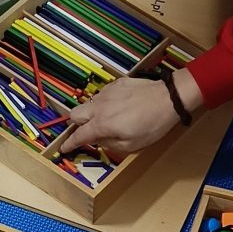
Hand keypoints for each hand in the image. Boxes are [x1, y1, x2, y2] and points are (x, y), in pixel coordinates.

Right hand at [60, 71, 202, 156]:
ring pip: (89, 103)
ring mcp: (107, 93)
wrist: (168, 98)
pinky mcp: (117, 84)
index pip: (79, 136)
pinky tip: (119, 107)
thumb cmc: (153, 124)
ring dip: (92, 113)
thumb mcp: (131, 145)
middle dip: (76, 124)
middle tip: (86, 131)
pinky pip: (103, 95)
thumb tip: (98, 140)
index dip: (69, 143)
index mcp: (102, 124)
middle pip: (75, 114)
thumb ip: (110, 144)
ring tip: (108, 119)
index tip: (64, 148)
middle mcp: (100, 107)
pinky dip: (105, 103)